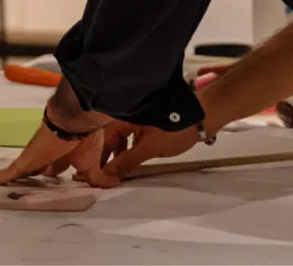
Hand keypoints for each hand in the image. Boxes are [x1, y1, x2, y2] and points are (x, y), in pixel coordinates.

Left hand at [0, 121, 109, 185]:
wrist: (70, 122)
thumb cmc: (83, 140)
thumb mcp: (93, 164)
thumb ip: (99, 176)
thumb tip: (113, 182)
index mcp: (65, 154)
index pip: (58, 166)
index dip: (54, 171)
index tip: (51, 176)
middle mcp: (48, 154)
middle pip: (39, 167)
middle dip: (35, 173)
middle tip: (29, 182)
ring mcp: (35, 157)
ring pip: (23, 169)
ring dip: (16, 175)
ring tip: (5, 182)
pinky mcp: (26, 160)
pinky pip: (13, 171)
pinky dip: (5, 177)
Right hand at [78, 123, 199, 186]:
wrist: (200, 119)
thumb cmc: (172, 131)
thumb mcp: (148, 148)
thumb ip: (127, 161)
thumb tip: (107, 174)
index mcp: (122, 119)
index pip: (103, 138)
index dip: (97, 156)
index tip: (92, 173)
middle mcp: (126, 117)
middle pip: (109, 137)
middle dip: (104, 155)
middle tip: (101, 174)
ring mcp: (136, 121)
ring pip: (120, 138)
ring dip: (116, 153)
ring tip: (115, 170)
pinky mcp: (146, 126)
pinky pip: (129, 138)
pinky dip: (127, 149)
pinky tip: (129, 160)